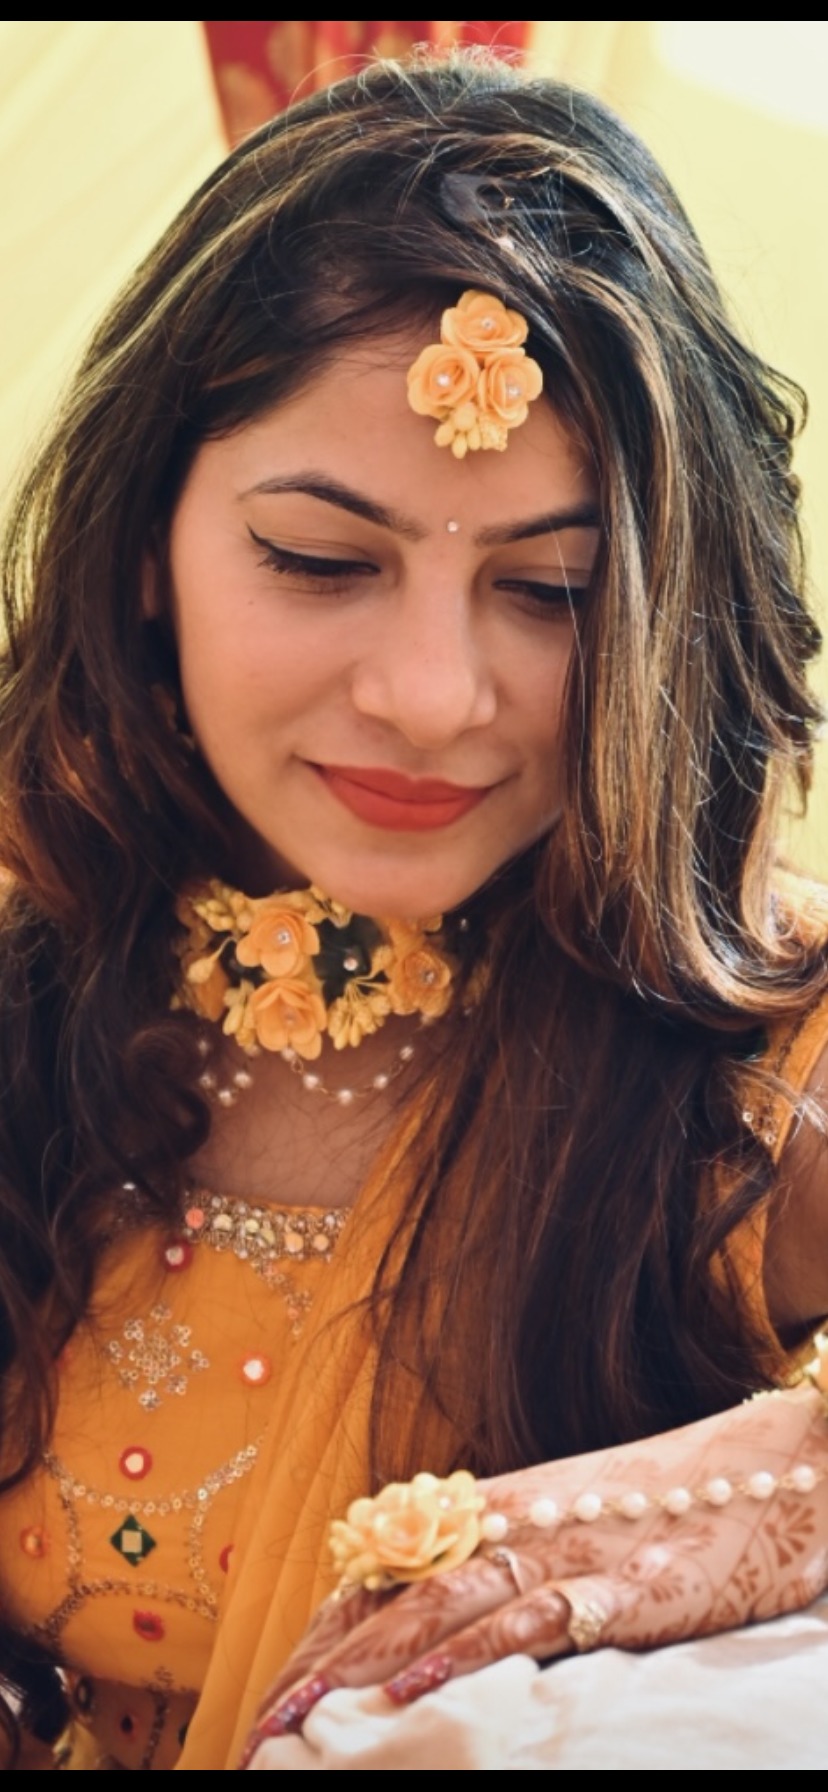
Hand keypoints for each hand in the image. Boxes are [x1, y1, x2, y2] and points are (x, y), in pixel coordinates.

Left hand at [239, 1386, 827, 1763]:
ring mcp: (570, 1552)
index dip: (317, 1639)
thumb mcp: (570, 1527)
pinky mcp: (625, 1585)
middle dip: (319, 1667)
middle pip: (393, 1594)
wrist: (777, 1465)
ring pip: (444, 1603)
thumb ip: (499, 1566)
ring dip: (367, 1664)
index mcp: (494, 1511)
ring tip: (306, 1717)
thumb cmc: (667, 1505)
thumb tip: (420, 1634)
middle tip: (258, 1731)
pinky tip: (422, 1683)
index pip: (381, 1575)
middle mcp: (516, 1524)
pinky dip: (472, 1651)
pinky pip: (534, 1617)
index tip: (266, 1699)